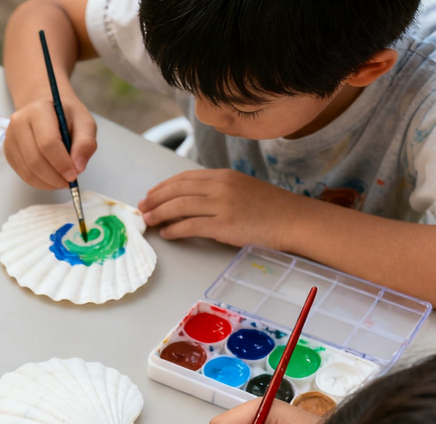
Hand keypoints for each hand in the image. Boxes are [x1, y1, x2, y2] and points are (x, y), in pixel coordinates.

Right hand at [5, 94, 96, 188]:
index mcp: (38, 110)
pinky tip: (51, 179)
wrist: (47, 111)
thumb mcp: (84, 123)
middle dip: (55, 177)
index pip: (47, 143)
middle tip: (69, 182)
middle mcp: (19, 122)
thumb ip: (85, 143)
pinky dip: (40, 183)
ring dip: (48, 183)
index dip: (61, 164)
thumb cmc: (66, 116)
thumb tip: (78, 167)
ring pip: (28, 171)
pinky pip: (23, 175)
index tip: (74, 175)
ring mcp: (10, 138)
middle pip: (35, 160)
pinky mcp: (9, 152)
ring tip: (62, 181)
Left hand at [139, 169, 301, 247]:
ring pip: (181, 206)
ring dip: (160, 213)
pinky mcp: (225, 225)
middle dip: (156, 198)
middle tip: (142, 207)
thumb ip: (217, 192)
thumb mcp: (241, 190)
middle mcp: (221, 187)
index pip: (185, 178)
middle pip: (178, 189)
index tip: (150, 194)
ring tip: (148, 220)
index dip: (164, 186)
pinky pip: (191, 226)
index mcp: (224, 176)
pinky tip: (166, 233)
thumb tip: (189, 202)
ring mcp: (223, 205)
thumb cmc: (269, 209)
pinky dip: (175, 229)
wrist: (293, 220)